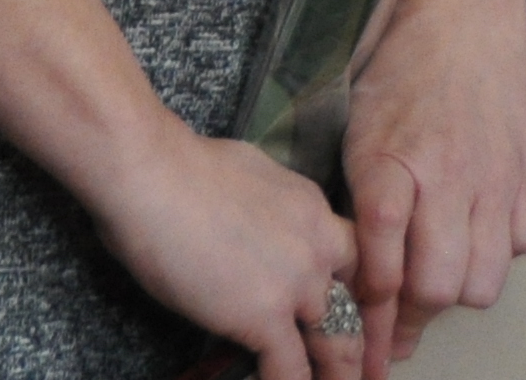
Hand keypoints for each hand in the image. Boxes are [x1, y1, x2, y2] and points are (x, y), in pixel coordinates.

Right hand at [74, 121, 355, 379]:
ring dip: (339, 371)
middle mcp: (318, 245)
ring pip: (335, 341)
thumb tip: (254, 218)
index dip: (355, 291)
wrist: (153, 174)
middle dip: (362, 342)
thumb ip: (266, 209)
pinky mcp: (264, 316)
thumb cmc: (180, 166)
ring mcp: (296, 282)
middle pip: (355, 303)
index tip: (357, 315)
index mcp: (313, 209)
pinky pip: (289, 367)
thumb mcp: (251, 176)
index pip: (353, 257)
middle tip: (372, 369)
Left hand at [339, 0, 525, 368]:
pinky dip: (500, 247)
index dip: (370, 315)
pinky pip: (522, 243)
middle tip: (396, 312)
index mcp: (392, 164)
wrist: (462, 6)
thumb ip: (354, 198)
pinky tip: (478, 227)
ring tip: (438, 272)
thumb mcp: (355, 127)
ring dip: (459, 285)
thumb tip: (340, 262)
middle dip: (413, 312)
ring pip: (485, 279)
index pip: (381, 268)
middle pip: (438, 288)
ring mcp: (495, 175)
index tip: (361, 335)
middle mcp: (448, 177)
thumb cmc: (400, 63)